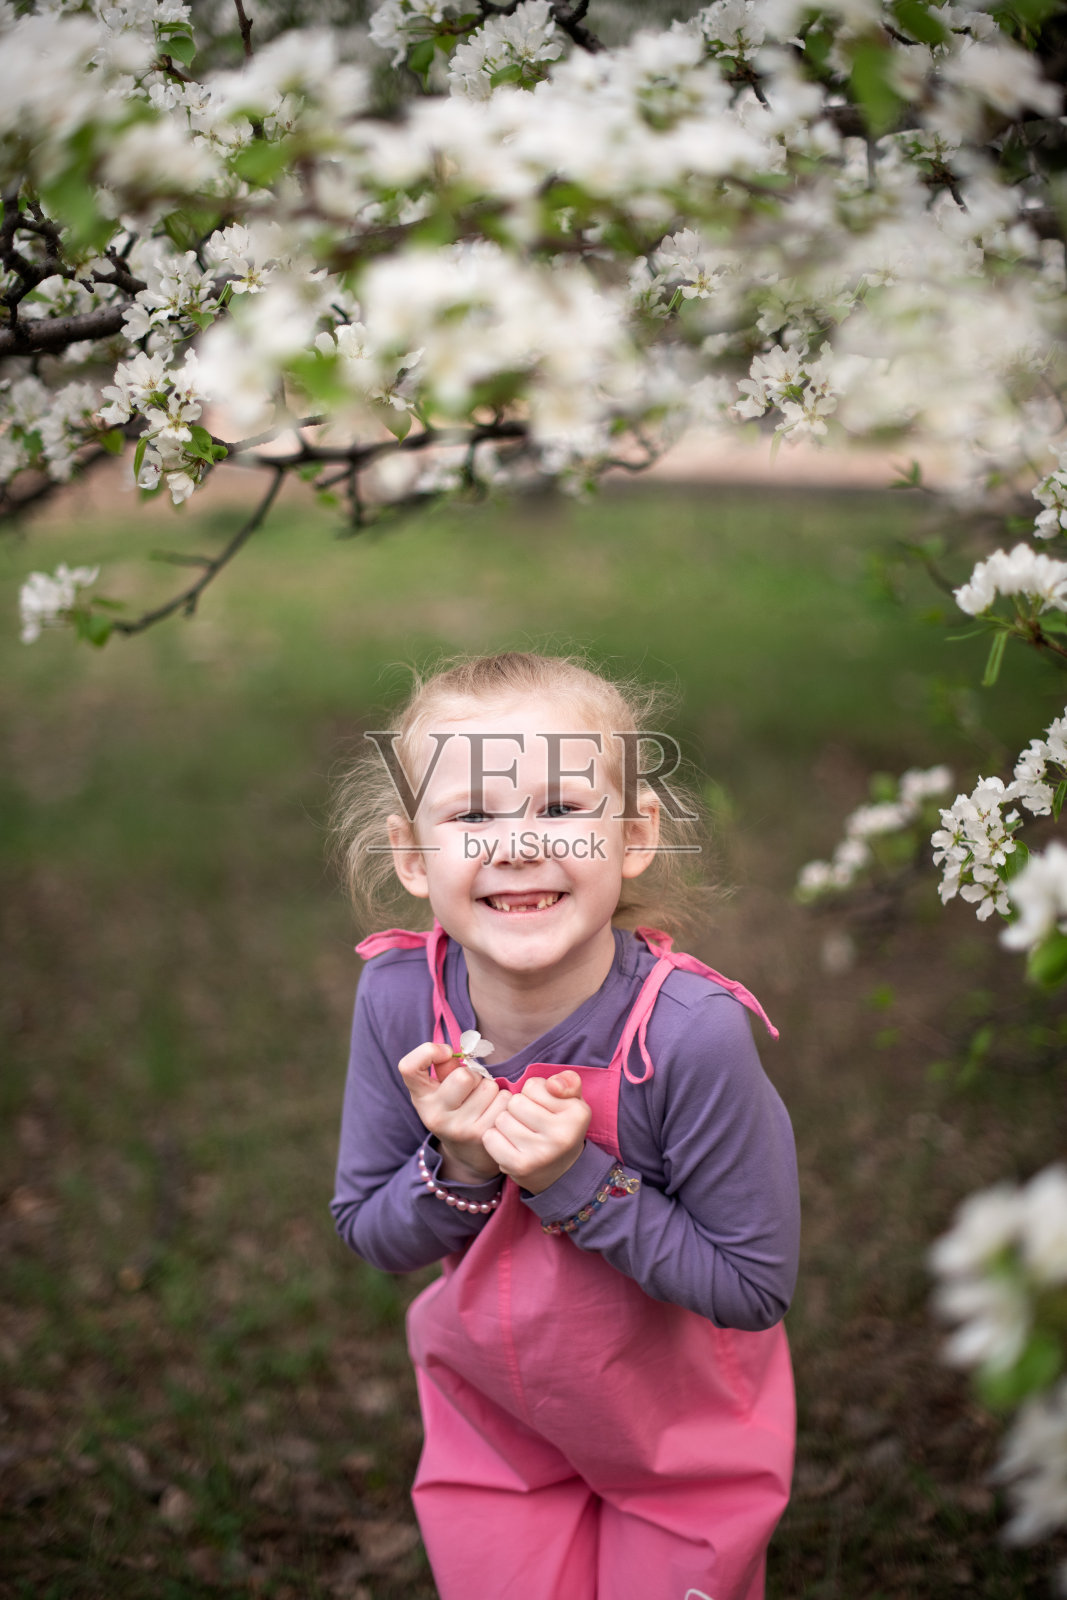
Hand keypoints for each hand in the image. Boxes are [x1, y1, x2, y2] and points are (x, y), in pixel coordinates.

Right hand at [397, 1040, 506, 1182]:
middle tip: (470, 1089)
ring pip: (489, 1087)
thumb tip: (459, 1053)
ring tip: (482, 1104)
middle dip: (474, 1076)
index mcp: (421, 1098)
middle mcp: (434, 1116)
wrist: (468, 1155)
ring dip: (491, 1090)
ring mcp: (458, 1129)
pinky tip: (493, 1114)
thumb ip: (445, 1067)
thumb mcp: (441, 1089)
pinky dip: (503, 1101)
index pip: (409, 1066)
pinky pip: (504, 1100)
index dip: (428, 1051)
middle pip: (464, 1076)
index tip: (445, 1053)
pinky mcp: (482, 1136)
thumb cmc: (454, 1109)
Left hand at [480, 1071, 590, 1194]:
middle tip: (530, 1122)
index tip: (544, 1108)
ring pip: (501, 1119)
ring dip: (506, 1123)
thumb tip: (553, 1084)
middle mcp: (562, 1135)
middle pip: (515, 1101)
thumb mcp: (572, 1101)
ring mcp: (541, 1153)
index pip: (533, 1085)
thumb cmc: (560, 1127)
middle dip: (517, 1108)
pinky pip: (491, 1138)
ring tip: (520, 1134)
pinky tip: (508, 1145)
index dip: (533, 1094)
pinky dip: (495, 1139)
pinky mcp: (520, 1166)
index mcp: (577, 1114)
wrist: (559, 1173)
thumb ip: (567, 1081)